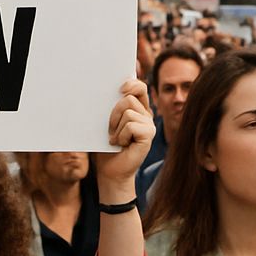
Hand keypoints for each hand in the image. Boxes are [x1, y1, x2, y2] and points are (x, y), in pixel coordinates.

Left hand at [93, 79, 154, 193]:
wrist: (111, 171)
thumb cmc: (106, 147)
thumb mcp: (106, 123)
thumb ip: (111, 107)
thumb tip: (109, 90)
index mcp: (137, 109)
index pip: (140, 87)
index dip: (132, 83)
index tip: (120, 87)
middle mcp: (146, 115)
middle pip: (129, 98)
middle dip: (114, 113)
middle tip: (110, 129)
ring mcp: (149, 126)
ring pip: (128, 113)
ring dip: (116, 128)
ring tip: (116, 140)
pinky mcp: (149, 136)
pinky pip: (131, 126)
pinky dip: (121, 136)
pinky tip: (122, 145)